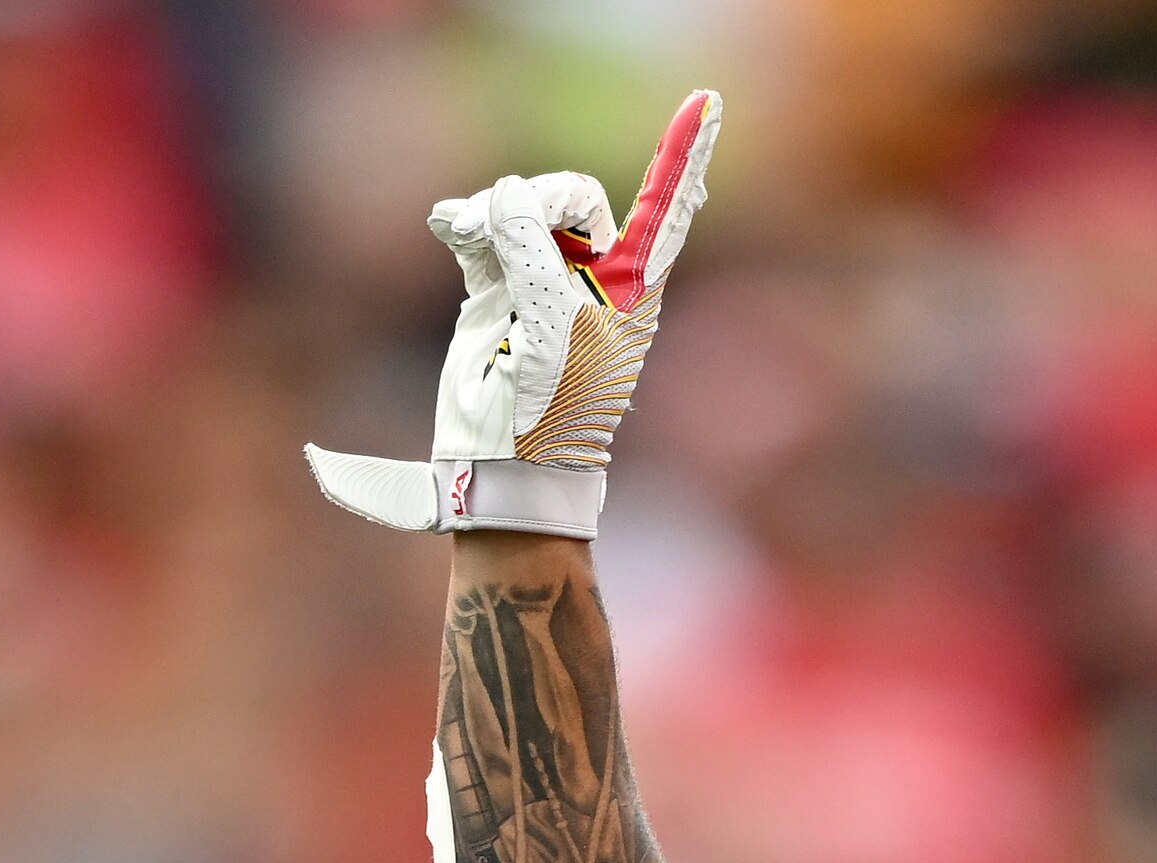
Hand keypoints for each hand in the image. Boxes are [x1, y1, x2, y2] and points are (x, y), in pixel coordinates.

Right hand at [305, 91, 717, 539]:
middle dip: (540, 201)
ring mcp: (541, 279)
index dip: (683, 155)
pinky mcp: (495, 291)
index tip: (708, 103)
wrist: (504, 465)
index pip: (666, 206)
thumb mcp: (551, 322)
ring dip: (492, 216)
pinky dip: (465, 224)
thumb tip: (503, 196)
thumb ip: (530, 246)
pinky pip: (483, 232)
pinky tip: (449, 227)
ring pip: (520, 208)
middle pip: (572, 194)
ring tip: (468, 239)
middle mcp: (592, 274)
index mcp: (632, 283)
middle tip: (511, 233)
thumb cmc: (549, 406)